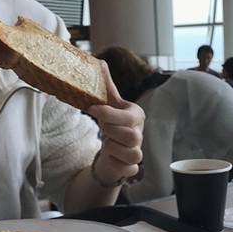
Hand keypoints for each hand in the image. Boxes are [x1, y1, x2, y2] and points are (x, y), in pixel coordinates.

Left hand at [87, 61, 144, 185]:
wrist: (110, 150)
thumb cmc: (111, 124)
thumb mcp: (108, 104)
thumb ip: (106, 86)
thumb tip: (101, 63)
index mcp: (136, 115)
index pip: (127, 117)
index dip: (108, 114)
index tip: (92, 110)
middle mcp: (140, 134)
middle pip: (129, 135)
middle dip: (111, 132)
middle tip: (104, 129)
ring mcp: (139, 151)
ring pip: (130, 153)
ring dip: (112, 148)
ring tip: (108, 143)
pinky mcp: (133, 167)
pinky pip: (128, 168)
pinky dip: (116, 164)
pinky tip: (111, 158)